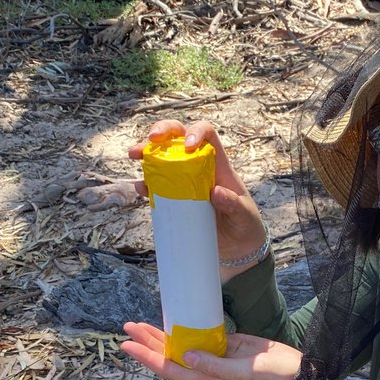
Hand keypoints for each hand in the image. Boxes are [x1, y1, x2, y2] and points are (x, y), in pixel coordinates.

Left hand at [122, 323, 318, 379]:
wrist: (296, 374)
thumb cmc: (272, 377)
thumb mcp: (244, 372)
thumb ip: (215, 366)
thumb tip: (187, 355)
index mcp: (207, 377)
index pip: (170, 368)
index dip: (148, 357)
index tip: (129, 345)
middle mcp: (206, 367)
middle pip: (169, 355)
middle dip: (147, 342)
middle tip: (127, 327)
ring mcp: (216, 356)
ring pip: (181, 346)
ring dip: (161, 336)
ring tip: (140, 325)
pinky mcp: (227, 345)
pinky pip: (199, 336)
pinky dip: (185, 329)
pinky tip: (175, 321)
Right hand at [128, 120, 265, 269]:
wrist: (237, 247)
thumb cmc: (245, 224)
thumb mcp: (244, 215)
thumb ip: (234, 205)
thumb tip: (215, 193)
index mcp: (218, 165)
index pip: (208, 135)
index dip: (196, 131)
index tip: (187, 144)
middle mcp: (199, 168)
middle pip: (179, 138)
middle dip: (162, 132)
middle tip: (150, 140)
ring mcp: (184, 183)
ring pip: (163, 158)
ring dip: (146, 153)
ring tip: (135, 155)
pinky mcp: (175, 200)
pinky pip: (156, 187)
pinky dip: (145, 184)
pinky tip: (141, 187)